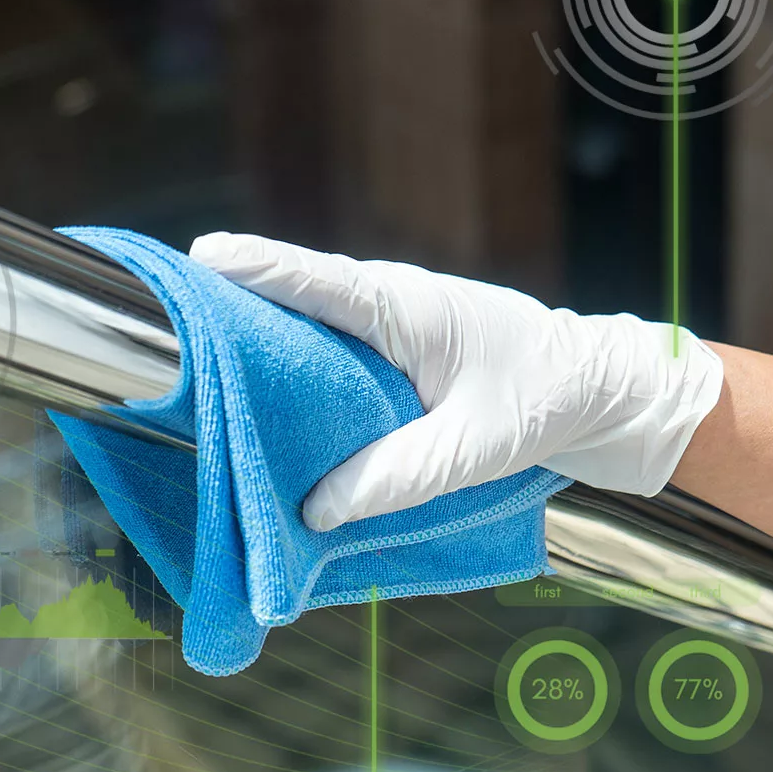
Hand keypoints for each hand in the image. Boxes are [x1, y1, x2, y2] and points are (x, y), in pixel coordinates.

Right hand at [189, 232, 724, 530]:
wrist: (596, 387)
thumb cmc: (542, 402)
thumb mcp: (473, 449)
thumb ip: (396, 477)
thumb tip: (314, 509)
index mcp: (406, 309)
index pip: (317, 279)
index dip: (255, 268)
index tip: (196, 262)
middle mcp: (392, 302)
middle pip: (299, 294)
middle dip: (238, 303)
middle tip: (177, 324)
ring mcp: (395, 320)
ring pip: (314, 320)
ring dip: (266, 334)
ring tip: (206, 361)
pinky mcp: (400, 345)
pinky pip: (336, 345)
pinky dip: (302, 361)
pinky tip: (276, 393)